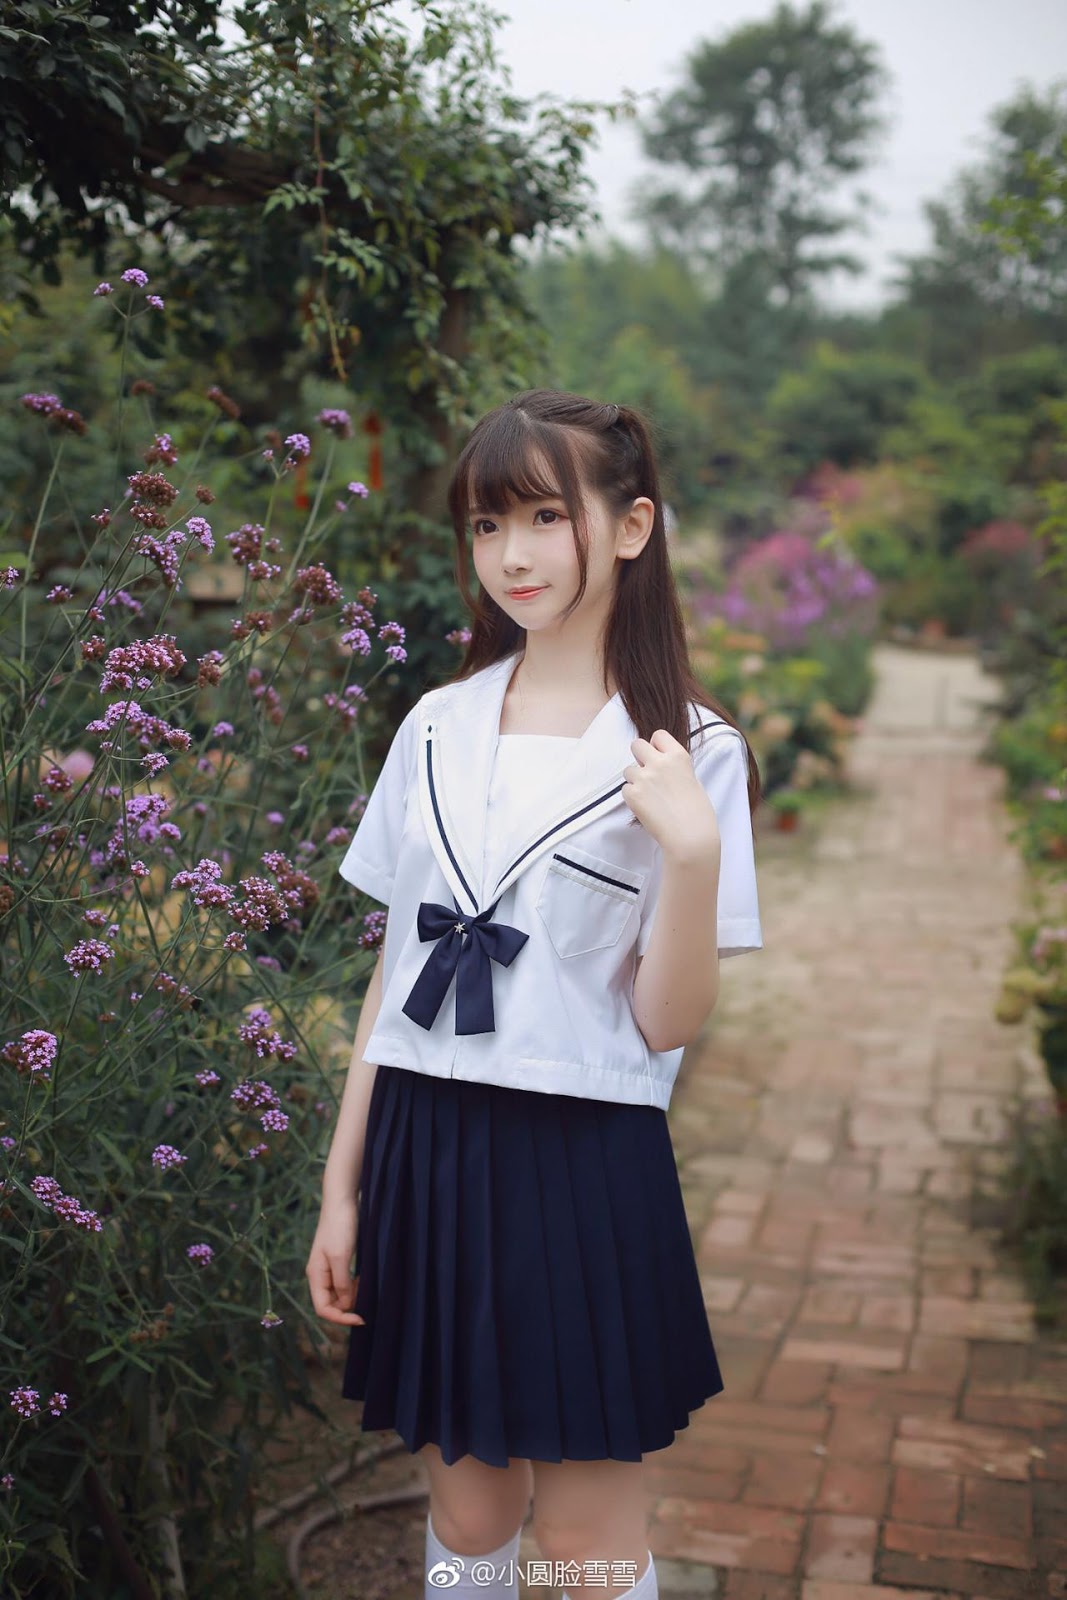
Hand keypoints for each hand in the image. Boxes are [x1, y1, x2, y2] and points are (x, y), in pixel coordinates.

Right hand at [306, 1195, 365, 1326]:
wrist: (343, 1200)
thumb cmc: (340, 1226)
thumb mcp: (341, 1257)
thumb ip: (342, 1283)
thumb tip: (346, 1304)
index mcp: (315, 1276)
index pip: (323, 1309)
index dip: (340, 1318)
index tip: (361, 1318)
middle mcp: (319, 1275)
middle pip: (330, 1304)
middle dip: (348, 1307)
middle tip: (368, 1298)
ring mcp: (329, 1267)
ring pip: (339, 1294)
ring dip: (353, 1296)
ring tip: (367, 1287)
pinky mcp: (339, 1260)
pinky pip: (345, 1282)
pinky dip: (355, 1285)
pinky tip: (365, 1279)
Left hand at [621, 729, 720, 860]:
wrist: (690, 837)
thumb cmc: (697, 813)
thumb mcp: (692, 780)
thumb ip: (674, 768)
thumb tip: (658, 763)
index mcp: (679, 756)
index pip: (658, 735)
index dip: (656, 746)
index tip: (658, 757)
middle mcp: (660, 762)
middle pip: (636, 744)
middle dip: (639, 757)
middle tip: (647, 774)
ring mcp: (644, 777)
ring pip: (628, 770)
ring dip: (635, 781)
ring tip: (650, 797)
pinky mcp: (633, 794)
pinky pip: (625, 789)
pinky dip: (632, 798)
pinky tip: (647, 808)